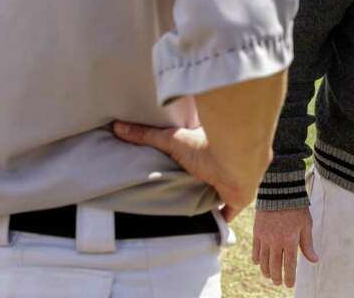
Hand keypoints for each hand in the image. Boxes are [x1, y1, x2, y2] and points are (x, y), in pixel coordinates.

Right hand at [112, 121, 249, 221]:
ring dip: (206, 201)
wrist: (236, 160)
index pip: (195, 154)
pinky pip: (227, 214)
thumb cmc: (206, 146)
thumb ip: (146, 135)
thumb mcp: (171, 139)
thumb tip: (117, 125)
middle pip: (204, 177)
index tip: (173, 167)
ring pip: (216, 194)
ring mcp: (229, 184)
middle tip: (176, 194)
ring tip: (187, 212)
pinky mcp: (236, 200)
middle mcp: (221, 165)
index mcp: (207, 149)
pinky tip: (209, 229)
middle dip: (194, 183)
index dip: (185, 161)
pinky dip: (220, 221)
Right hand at [251, 207, 318, 286]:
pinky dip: (257, 259)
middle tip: (279, 282)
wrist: (280, 191)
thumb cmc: (297, 208)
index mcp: (290, 240)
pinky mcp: (257, 232)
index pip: (289, 265)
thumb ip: (308, 245)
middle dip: (277, 277)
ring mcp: (264, 237)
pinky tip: (259, 263)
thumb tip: (314, 260)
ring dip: (266, 271)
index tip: (290, 285)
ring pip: (263, 261)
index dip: (289, 277)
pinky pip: (255, 251)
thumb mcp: (306, 225)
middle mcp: (276, 241)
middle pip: (274, 266)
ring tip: (270, 276)